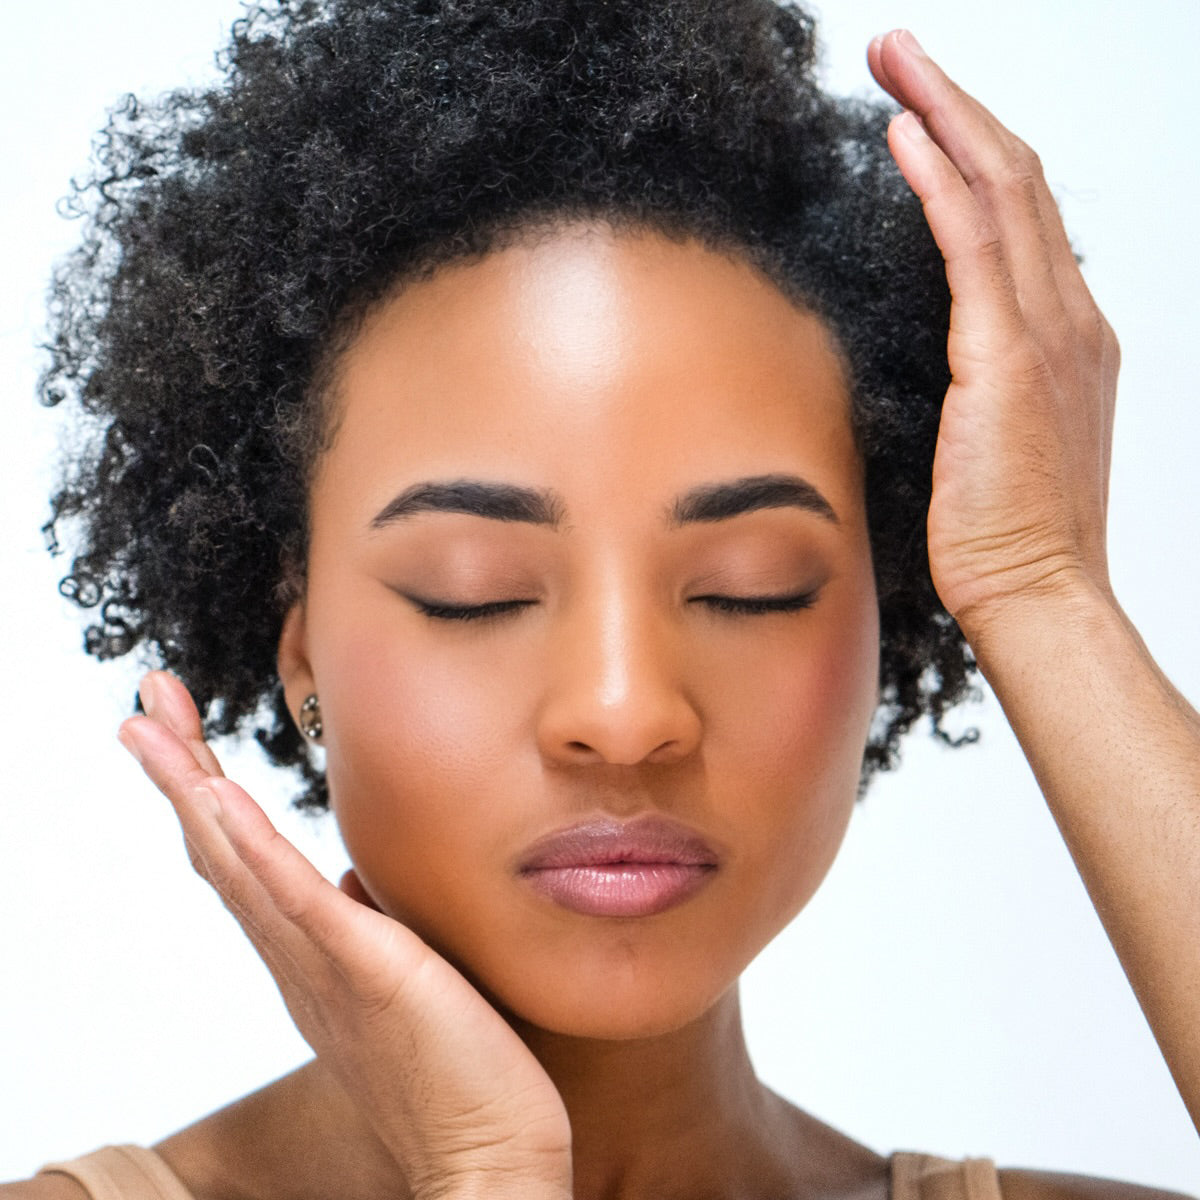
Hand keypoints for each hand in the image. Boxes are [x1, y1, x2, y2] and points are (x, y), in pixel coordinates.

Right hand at [118, 671, 571, 1199]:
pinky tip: (214, 796)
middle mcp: (297, 958)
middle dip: (180, 769)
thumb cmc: (458, 1071)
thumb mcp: (406, 976)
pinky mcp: (366, 971)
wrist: (489, 1157)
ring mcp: (323, 965)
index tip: (182, 736)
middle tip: (146, 700)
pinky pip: (294, 900)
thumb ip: (369, 928)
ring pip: (237, 863)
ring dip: (189, 787)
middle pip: (220, 849)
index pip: (243, 861)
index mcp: (309, 955)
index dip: (206, 796)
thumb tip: (354, 883)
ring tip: (148, 723)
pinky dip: (249, 846)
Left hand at [868, 30, 1119, 640]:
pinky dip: (939, 180)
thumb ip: (977, 389)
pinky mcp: (1007, 357)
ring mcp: (1048, 332)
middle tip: (901, 54)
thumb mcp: (994, 444)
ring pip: (1001, 186)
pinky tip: (902, 135)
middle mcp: (1070, 318)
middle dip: (958, 104)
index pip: (1023, 218)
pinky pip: (971, 244)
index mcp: (1067, 338)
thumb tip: (933, 369)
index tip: (923, 112)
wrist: (1036, 595)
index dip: (974, 153)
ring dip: (945, 112)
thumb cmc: (1006, 538)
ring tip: (894, 61)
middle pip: (1017, 177)